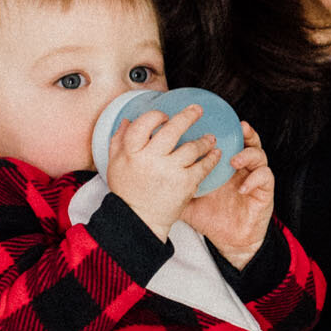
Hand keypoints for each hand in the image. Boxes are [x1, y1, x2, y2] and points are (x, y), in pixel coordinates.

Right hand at [107, 105, 218, 239]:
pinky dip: (211, 158)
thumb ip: (119, 140)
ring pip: (192, 147)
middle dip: (188, 115)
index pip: (144, 123)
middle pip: (172, 129)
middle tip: (198, 110)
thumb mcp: (115, 164)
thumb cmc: (127, 192)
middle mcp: (151, 159)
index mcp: (132, 152)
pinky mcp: (185, 184)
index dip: (156, 115)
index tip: (165, 116)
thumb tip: (128, 120)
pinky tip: (215, 153)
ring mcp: (170, 171)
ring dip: (204, 140)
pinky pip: (203, 166)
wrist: (139, 220)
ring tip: (210, 138)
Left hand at [180, 122, 274, 266]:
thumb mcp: (187, 197)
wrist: (228, 241)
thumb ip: (173, 181)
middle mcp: (241, 168)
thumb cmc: (210, 217)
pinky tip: (242, 187)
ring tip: (234, 161)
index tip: (214, 120)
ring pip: (259, 155)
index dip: (224, 128)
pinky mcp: (264, 193)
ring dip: (248, 155)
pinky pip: (264, 179)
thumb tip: (148, 169)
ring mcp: (254, 178)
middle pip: (248, 141)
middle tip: (238, 127)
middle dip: (244, 132)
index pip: (227, 140)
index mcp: (224, 165)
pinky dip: (255, 179)